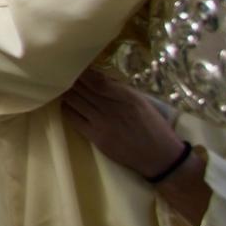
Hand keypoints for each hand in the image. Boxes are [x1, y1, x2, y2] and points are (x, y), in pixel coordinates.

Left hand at [60, 69, 184, 176]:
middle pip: (81, 88)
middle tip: (64, 75)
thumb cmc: (154, 127)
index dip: (83, 72)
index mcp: (127, 96)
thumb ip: (121, 90)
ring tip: (64, 88)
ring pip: (74, 100)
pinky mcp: (96, 137)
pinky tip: (68, 105)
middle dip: (72, 80)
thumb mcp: (142, 102)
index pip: (96, 79)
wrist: (161, 158)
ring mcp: (102, 123)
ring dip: (68, 92)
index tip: (76, 67)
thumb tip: (98, 78)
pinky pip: (73, 118)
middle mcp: (112, 107)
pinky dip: (68, 108)